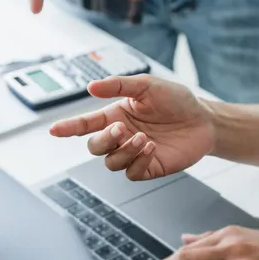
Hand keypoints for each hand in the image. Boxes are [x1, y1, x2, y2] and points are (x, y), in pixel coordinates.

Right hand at [49, 75, 215, 179]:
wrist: (204, 120)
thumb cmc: (176, 100)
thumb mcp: (148, 85)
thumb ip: (119, 85)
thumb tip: (91, 87)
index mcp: (115, 115)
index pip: (85, 124)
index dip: (68, 128)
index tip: (54, 130)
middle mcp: (121, 136)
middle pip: (95, 146)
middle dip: (104, 139)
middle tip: (121, 128)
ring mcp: (133, 153)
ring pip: (111, 162)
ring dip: (124, 151)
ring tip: (145, 138)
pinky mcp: (149, 168)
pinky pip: (131, 173)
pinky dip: (138, 161)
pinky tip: (152, 148)